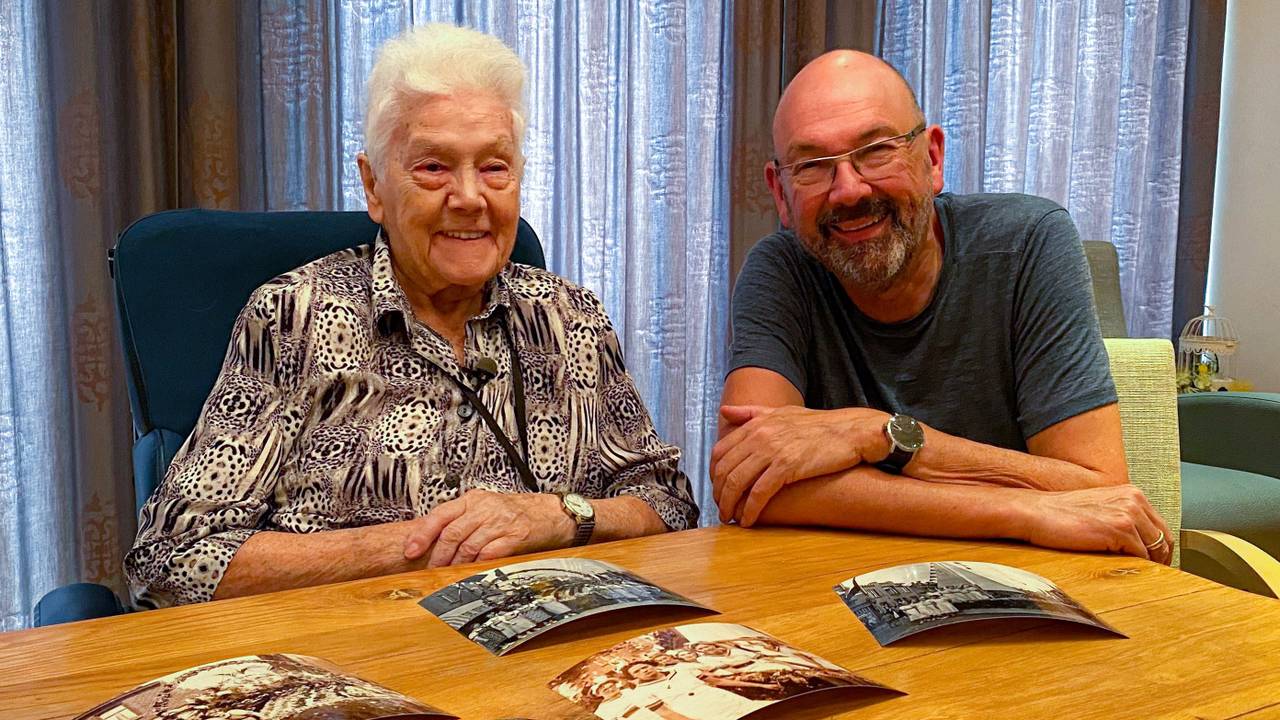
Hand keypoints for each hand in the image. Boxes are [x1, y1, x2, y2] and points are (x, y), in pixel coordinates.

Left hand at [403, 490, 575, 567]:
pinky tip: (471, 572)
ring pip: (468, 546)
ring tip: (448, 575)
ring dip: (455, 564)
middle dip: (438, 555)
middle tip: (430, 570)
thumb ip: (462, 520)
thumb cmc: (516, 513)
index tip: (410, 550)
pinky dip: (477, 565)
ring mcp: (501, 521)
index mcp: (473, 499)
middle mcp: (486, 508)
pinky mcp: (515, 536)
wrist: (551, 513)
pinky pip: (490, 553)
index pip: (440, 515)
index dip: (422, 534)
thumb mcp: (486, 508)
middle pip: (452, 533)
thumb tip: (431, 542)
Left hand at [710, 405, 888, 526]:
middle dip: (719, 493)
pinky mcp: (787, 467)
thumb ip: (750, 413)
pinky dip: (750, 509)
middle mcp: (759, 436)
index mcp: (756, 424)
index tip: (717, 488)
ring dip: (730, 504)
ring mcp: (772, 451)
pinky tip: (749, 521)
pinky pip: (759, 493)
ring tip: (730, 517)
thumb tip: (724, 412)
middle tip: (721, 508)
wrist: (850, 431)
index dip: (713, 474)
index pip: (719, 451)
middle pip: (725, 469)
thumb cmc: (819, 424)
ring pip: (738, 482)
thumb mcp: (781, 412)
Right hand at [1017, 484, 1173, 564]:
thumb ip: (1120, 518)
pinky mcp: (1120, 528)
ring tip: (1136, 576)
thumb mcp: (1098, 508)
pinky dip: (1136, 566)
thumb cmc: (1060, 514)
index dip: (1158, 549)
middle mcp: (1134, 499)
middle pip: (1163, 538)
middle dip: (1159, 559)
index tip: (1151, 563)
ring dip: (1149, 565)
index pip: (1159, 526)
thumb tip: (1139, 546)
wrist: (1036, 512)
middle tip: (1148, 575)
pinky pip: (1141, 555)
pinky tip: (1123, 570)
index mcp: (1131, 493)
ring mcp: (1129, 513)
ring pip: (1155, 548)